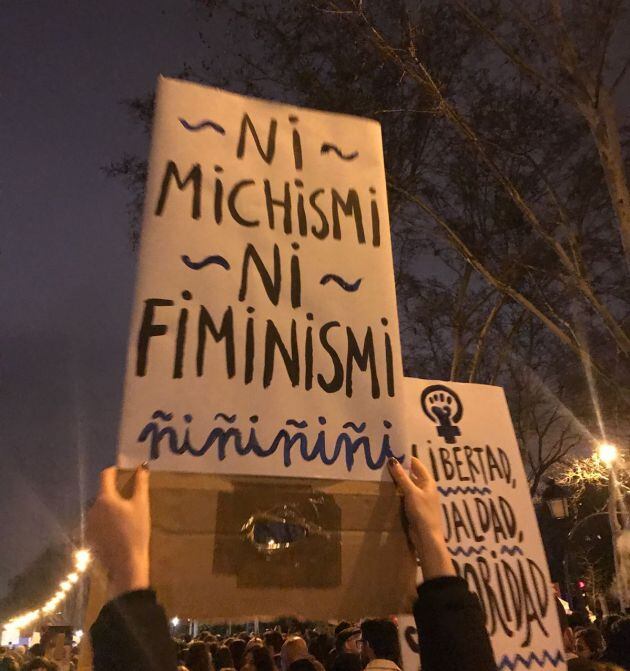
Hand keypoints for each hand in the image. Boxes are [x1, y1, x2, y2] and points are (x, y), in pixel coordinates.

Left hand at [86, 465, 150, 596]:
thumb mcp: (141, 505)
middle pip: (103, 493)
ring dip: (109, 506)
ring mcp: (89, 523)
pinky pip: (97, 521)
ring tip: (124, 515)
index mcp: (105, 498)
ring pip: (99, 507)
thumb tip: (142, 467)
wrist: (126, 564)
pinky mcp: (89, 536)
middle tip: (129, 497)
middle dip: (114, 491)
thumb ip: (140, 483)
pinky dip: (105, 520)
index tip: (122, 471)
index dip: (114, 470)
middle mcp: (93, 508)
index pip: (105, 475)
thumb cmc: (136, 531)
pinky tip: (117, 529)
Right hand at [388, 456, 454, 579]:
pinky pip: (405, 495)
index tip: (392, 452)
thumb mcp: (411, 493)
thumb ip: (401, 477)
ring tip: (382, 475)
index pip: (416, 464)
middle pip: (411, 474)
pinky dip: (397, 491)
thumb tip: (392, 460)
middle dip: (400, 469)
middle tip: (383, 463)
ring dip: (398, 481)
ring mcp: (420, 498)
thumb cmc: (422, 512)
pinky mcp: (415, 508)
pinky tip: (387, 491)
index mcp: (428, 482)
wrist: (427, 537)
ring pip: (407, 485)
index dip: (406, 458)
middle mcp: (425, 488)